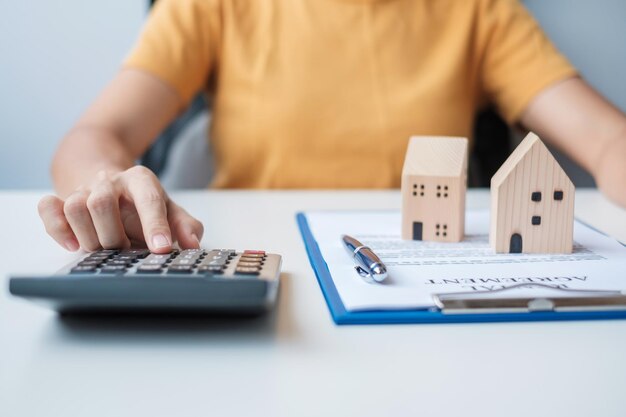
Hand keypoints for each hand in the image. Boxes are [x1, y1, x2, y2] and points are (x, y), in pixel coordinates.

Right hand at [37, 166, 203, 252]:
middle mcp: (110, 181)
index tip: (161, 248)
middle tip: (125, 250)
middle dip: (114, 236)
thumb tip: (193, 245)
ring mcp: (83, 189)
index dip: (155, 225)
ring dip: (89, 236)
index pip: (148, 200)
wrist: (110, 182)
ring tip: (104, 248)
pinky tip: (73, 245)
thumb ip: (185, 226)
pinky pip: (49, 209)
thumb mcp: (170, 211)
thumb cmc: (143, 204)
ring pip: (74, 207)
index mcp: (140, 180)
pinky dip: (58, 229)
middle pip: (101, 203)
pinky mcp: (60, 200)